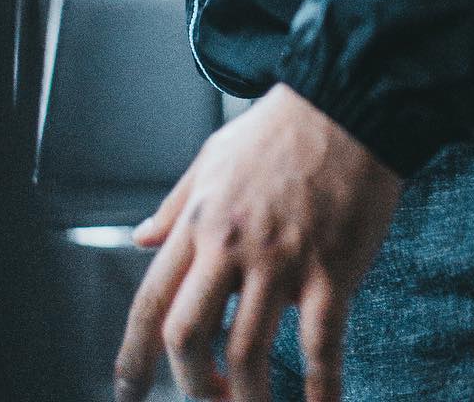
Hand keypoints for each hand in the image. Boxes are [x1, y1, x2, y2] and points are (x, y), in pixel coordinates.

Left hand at [112, 83, 401, 401]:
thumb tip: (140, 238)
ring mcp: (281, 261)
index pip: (151, 301)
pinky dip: (320, 392)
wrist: (346, 101)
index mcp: (199, 220)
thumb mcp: (212, 157)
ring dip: (247, 401)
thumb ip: (175, 203)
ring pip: (247, 355)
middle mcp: (231, 245)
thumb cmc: (280, 128)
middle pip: (187, 338)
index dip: (133, 358)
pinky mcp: (331, 270)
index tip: (128, 392)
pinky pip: (320, 349)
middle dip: (191, 388)